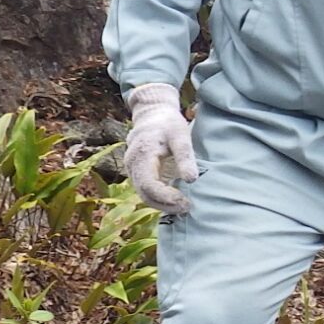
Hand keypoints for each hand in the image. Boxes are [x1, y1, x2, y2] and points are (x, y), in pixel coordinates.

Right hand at [123, 82, 197, 214]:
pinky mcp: (136, 172)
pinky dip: (159, 198)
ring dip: (162, 205)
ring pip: (143, 195)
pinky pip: (145, 190)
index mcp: (142, 155)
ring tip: (183, 207)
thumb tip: (191, 180)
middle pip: (144, 194)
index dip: (166, 197)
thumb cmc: (168, 124)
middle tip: (187, 208)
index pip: (149, 185)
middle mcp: (132, 164)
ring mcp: (132, 169)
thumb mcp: (181, 136)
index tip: (185, 202)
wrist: (152, 114)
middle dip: (165, 205)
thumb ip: (185, 157)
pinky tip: (174, 201)